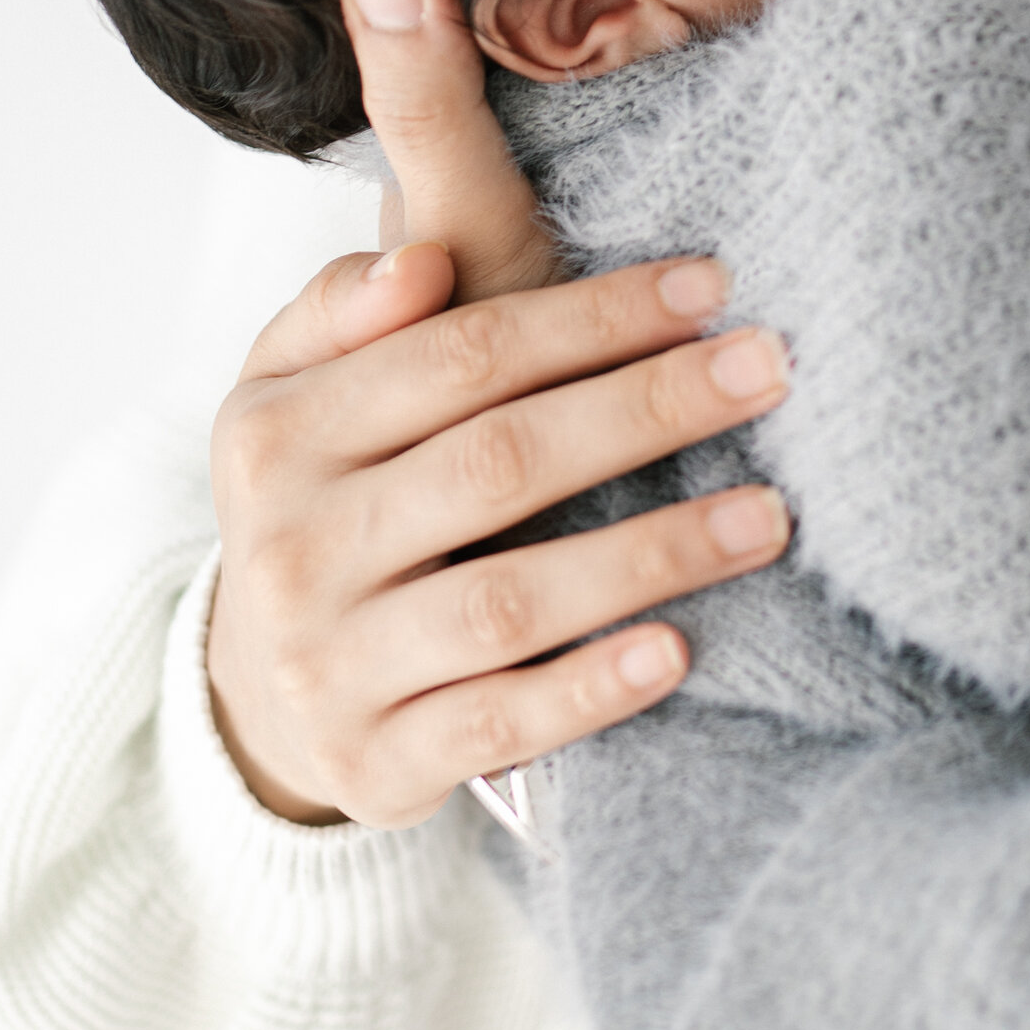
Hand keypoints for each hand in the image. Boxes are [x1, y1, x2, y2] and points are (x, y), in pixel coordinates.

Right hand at [203, 0, 791, 825]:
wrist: (259, 692)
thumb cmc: (326, 496)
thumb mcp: (297, 383)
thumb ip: (348, 302)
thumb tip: (420, 263)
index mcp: (276, 429)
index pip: (457, 354)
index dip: (593, 317)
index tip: (711, 285)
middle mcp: (288, 546)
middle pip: (499, 462)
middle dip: (648, 410)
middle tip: (769, 370)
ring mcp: (328, 663)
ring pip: (511, 600)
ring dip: (653, 552)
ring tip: (770, 513)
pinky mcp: (375, 765)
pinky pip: (498, 725)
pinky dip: (591, 690)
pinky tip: (679, 651)